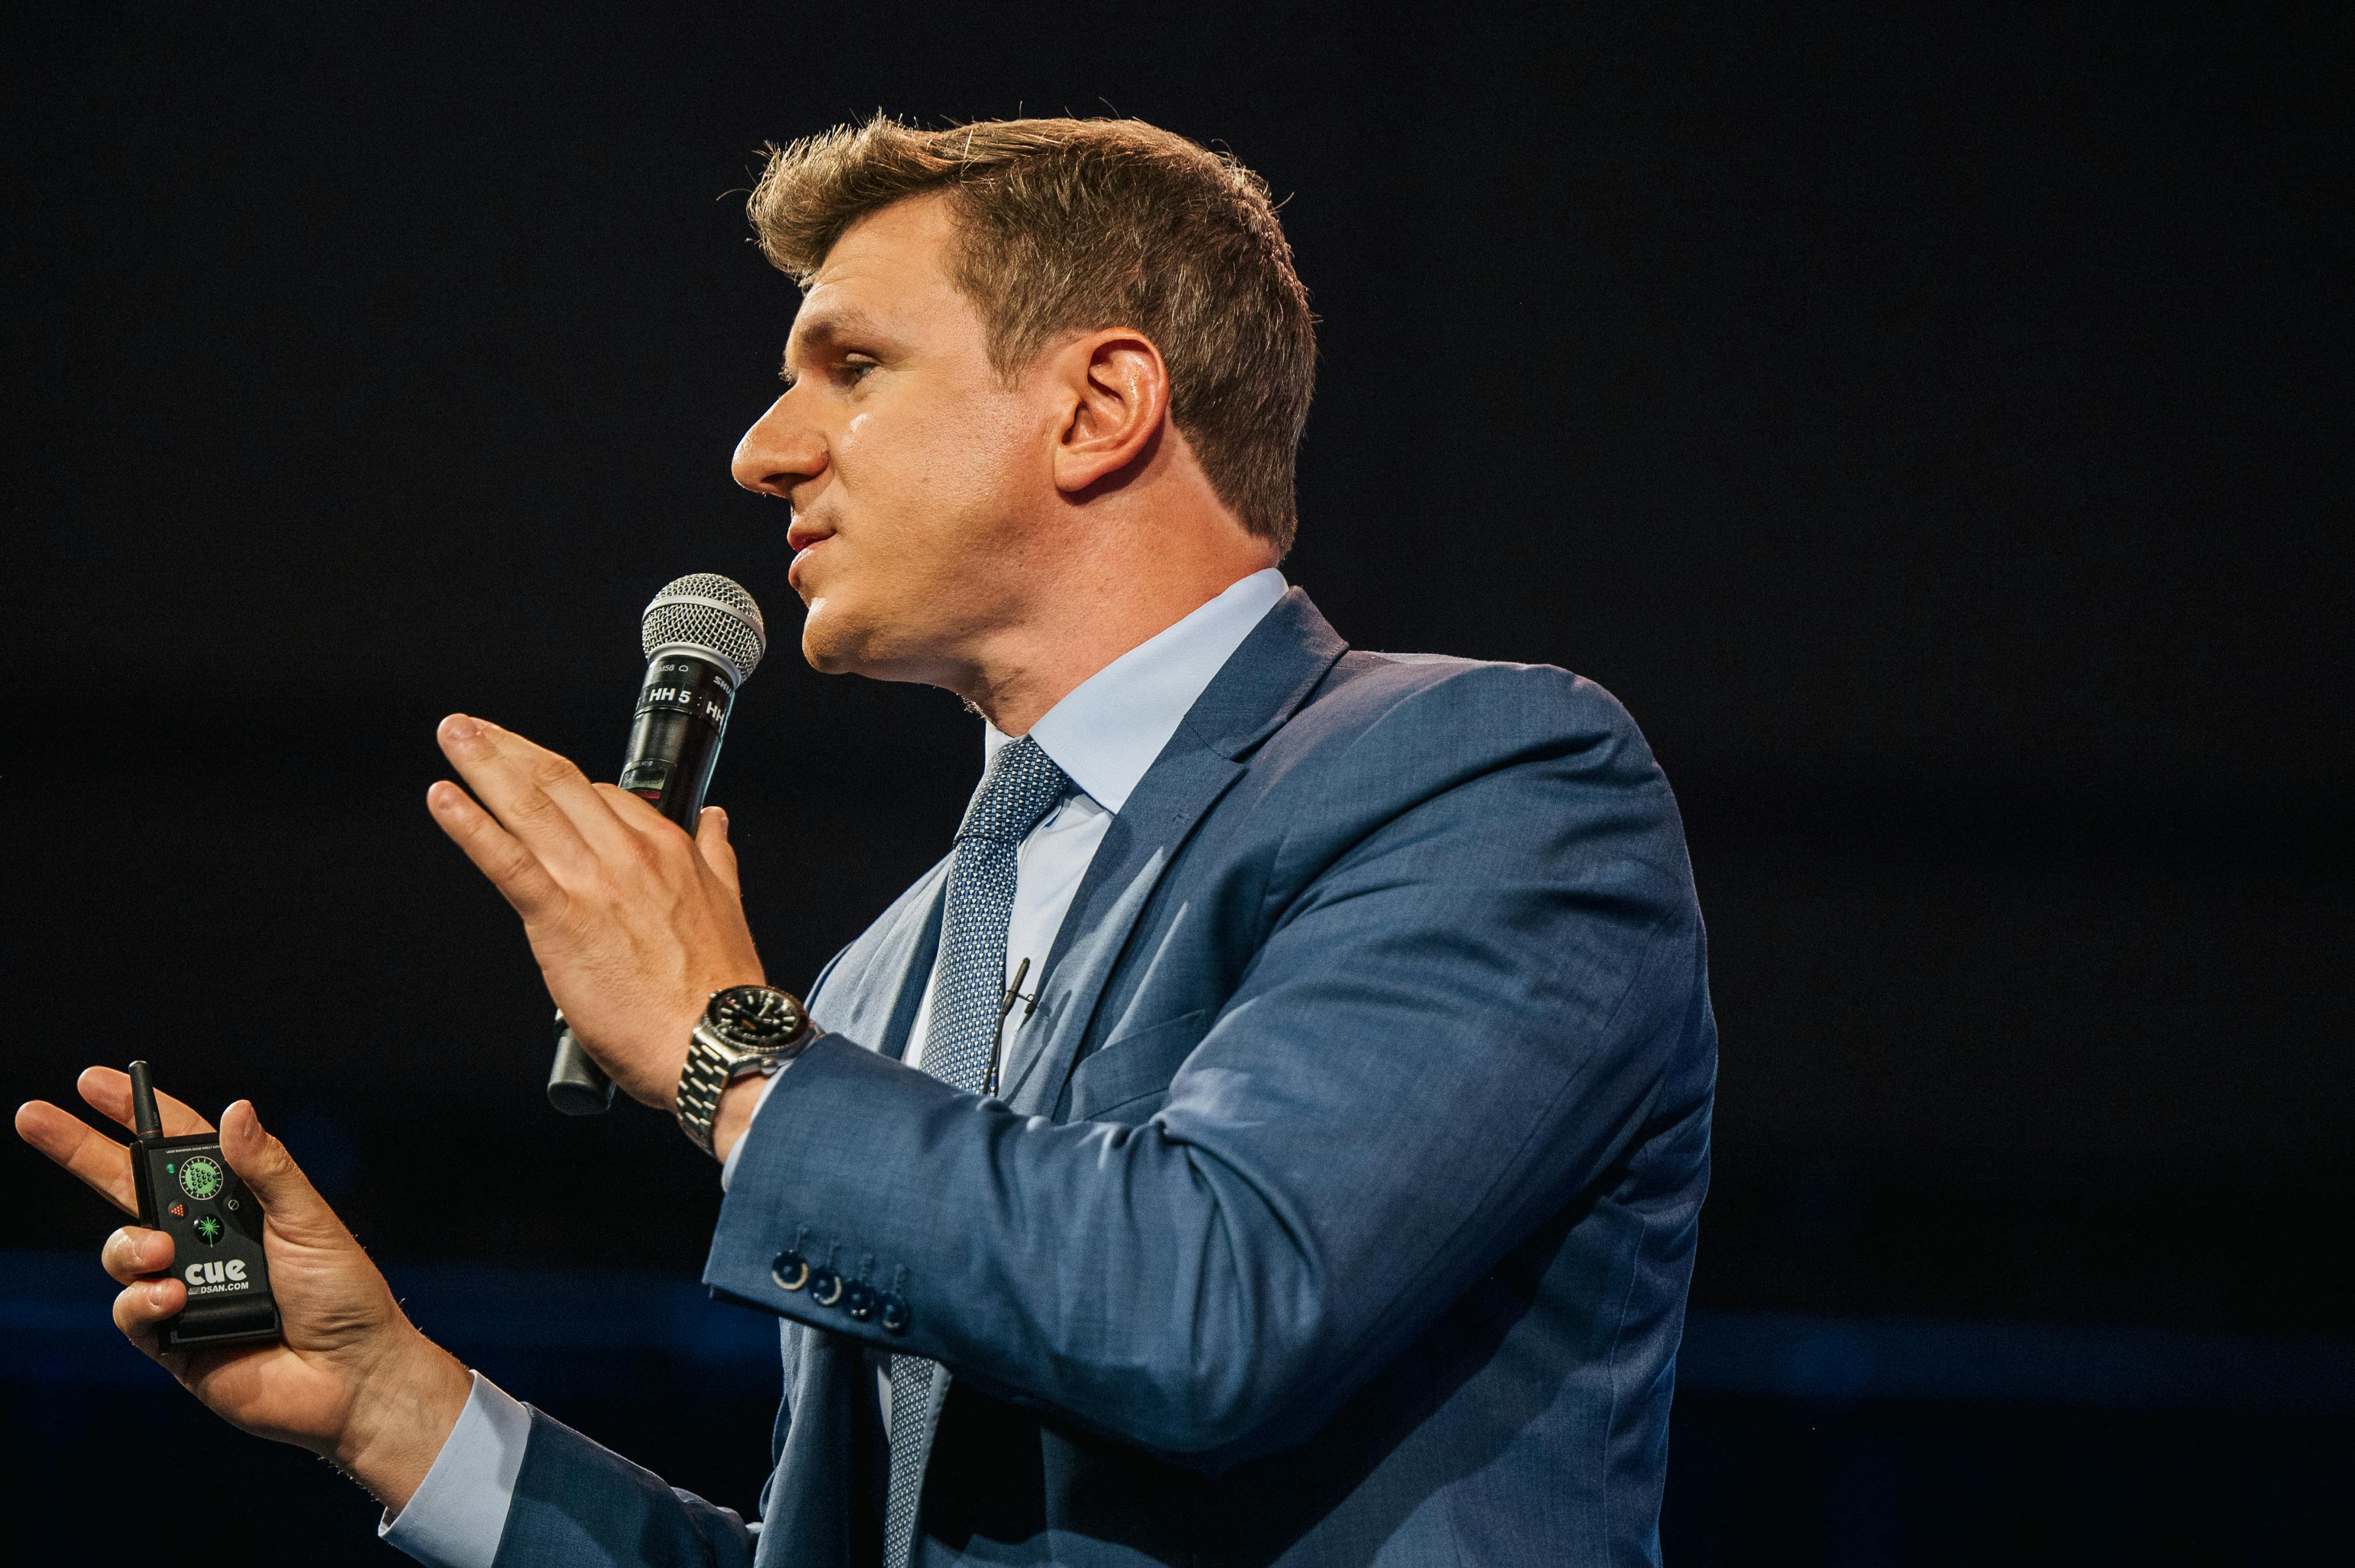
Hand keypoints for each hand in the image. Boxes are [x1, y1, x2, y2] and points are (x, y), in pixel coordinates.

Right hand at [14, 1069, 471, 1511]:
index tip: (94, 1081)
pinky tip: (174, 1301)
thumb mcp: (310, 1221)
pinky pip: (131, 1310)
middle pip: (127, 1187)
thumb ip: (267, 1170)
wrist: (352, 1376)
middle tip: (33, 1116)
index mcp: (239, 1204)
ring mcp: (182, 1288)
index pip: (180, 1151)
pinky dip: (144, 1301)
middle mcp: (203, 1241)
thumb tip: (235, 1110)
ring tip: (163, 1254)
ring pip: (122, 1249)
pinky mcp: (170, 1339)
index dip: (138, 1115)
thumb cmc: (344, 1295)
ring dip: (132, 1245)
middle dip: (79, 1150)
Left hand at [427, 714, 764, 1108]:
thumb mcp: (729, 904)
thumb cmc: (721, 991)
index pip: (604, 795)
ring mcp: (594, 883)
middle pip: (558, 783)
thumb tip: (714, 821)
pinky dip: (470, 826)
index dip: (561, 785)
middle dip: (507, 748)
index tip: (531, 780)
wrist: (718, 1042)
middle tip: (468, 726)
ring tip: (453, 735)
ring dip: (483, 763)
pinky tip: (442, 798)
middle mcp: (629, 854)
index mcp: (668, 849)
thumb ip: (714, 856)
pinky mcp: (562, 919)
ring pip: (530, 806)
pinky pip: (507, 861)